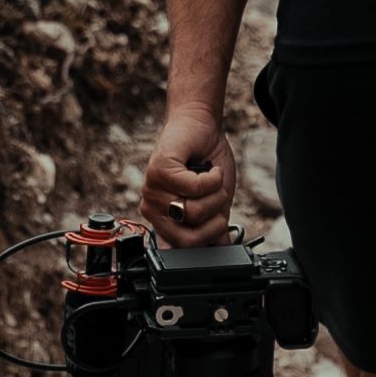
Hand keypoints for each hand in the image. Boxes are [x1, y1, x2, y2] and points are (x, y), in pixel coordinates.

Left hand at [141, 105, 241, 244]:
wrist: (201, 126)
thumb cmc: (208, 162)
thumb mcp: (216, 201)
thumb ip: (215, 226)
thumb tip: (223, 250)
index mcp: (164, 220)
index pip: (182, 250)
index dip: (207, 241)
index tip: (218, 226)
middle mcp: (153, 209)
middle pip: (190, 238)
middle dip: (215, 219)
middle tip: (219, 198)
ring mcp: (152, 190)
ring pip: (193, 212)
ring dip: (216, 193)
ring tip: (213, 178)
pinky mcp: (158, 171)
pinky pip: (193, 189)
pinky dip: (212, 178)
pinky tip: (211, 169)